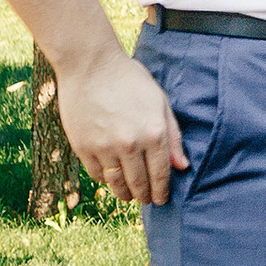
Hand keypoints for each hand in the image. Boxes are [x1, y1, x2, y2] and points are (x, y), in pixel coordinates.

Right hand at [56, 47, 187, 206]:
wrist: (90, 65)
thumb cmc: (129, 79)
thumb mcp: (159, 101)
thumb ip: (173, 135)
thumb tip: (182, 166)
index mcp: (154, 132)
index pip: (161, 174)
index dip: (162, 191)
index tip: (162, 198)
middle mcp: (130, 144)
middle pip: (139, 184)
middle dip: (145, 196)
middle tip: (147, 200)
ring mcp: (104, 147)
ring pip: (117, 184)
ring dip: (125, 194)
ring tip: (130, 195)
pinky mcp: (83, 147)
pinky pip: (97, 174)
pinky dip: (106, 180)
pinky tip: (111, 179)